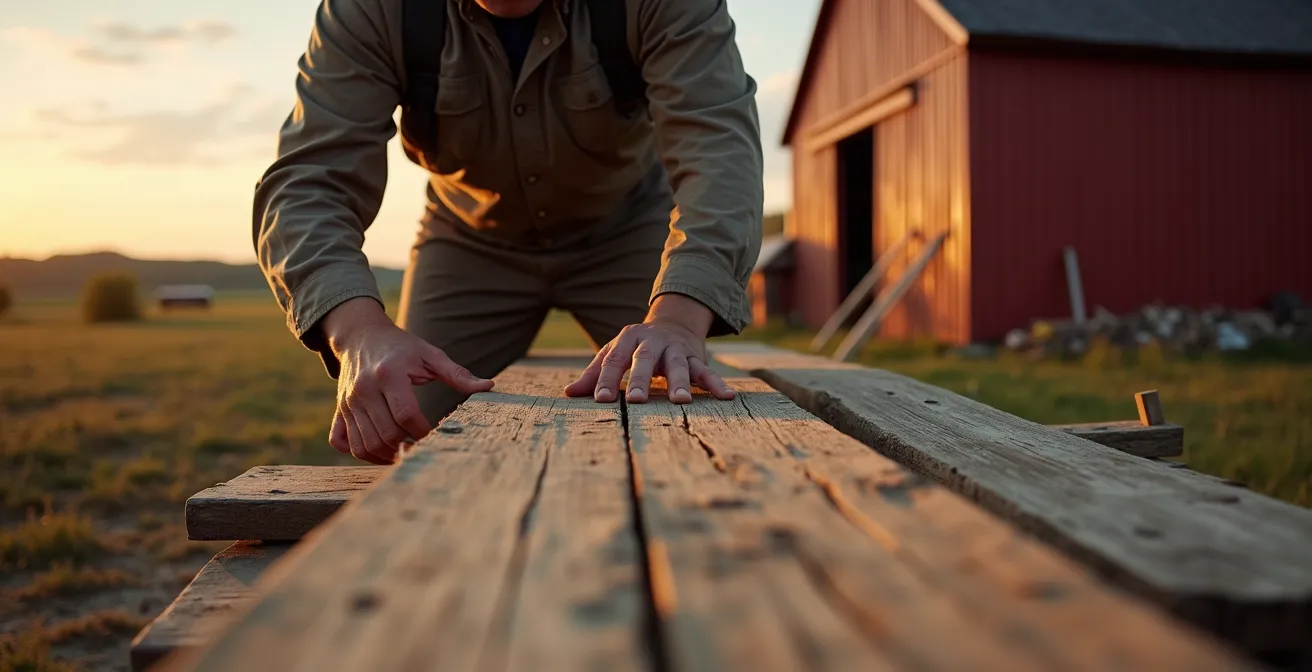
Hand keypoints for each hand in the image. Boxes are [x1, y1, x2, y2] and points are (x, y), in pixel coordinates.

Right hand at [321, 297, 493, 463]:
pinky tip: (381, 450)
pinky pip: (343, 442)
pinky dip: (361, 453)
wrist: (362, 336)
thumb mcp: (430, 355)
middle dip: (407, 446)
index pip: (406, 415)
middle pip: (386, 434)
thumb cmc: (401, 347)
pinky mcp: (339, 410)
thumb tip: (489, 386)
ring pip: (364, 444)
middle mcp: (363, 390)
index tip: (435, 432)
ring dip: (386, 455)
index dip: (423, 430)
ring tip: (405, 452)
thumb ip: (457, 374)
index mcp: (389, 375)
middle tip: (422, 447)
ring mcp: (347, 402)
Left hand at [564, 294, 734, 404]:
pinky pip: (707, 371)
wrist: (673, 324)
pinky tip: (727, 397)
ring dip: (680, 382)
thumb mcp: (615, 353)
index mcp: (628, 339)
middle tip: (638, 400)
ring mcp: (676, 349)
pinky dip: (717, 384)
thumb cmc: (637, 347)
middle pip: (646, 360)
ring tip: (680, 401)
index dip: (607, 379)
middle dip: (642, 379)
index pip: (615, 359)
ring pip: (678, 365)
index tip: (601, 399)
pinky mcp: (695, 357)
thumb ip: (595, 373)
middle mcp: (653, 341)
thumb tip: (569, 393)